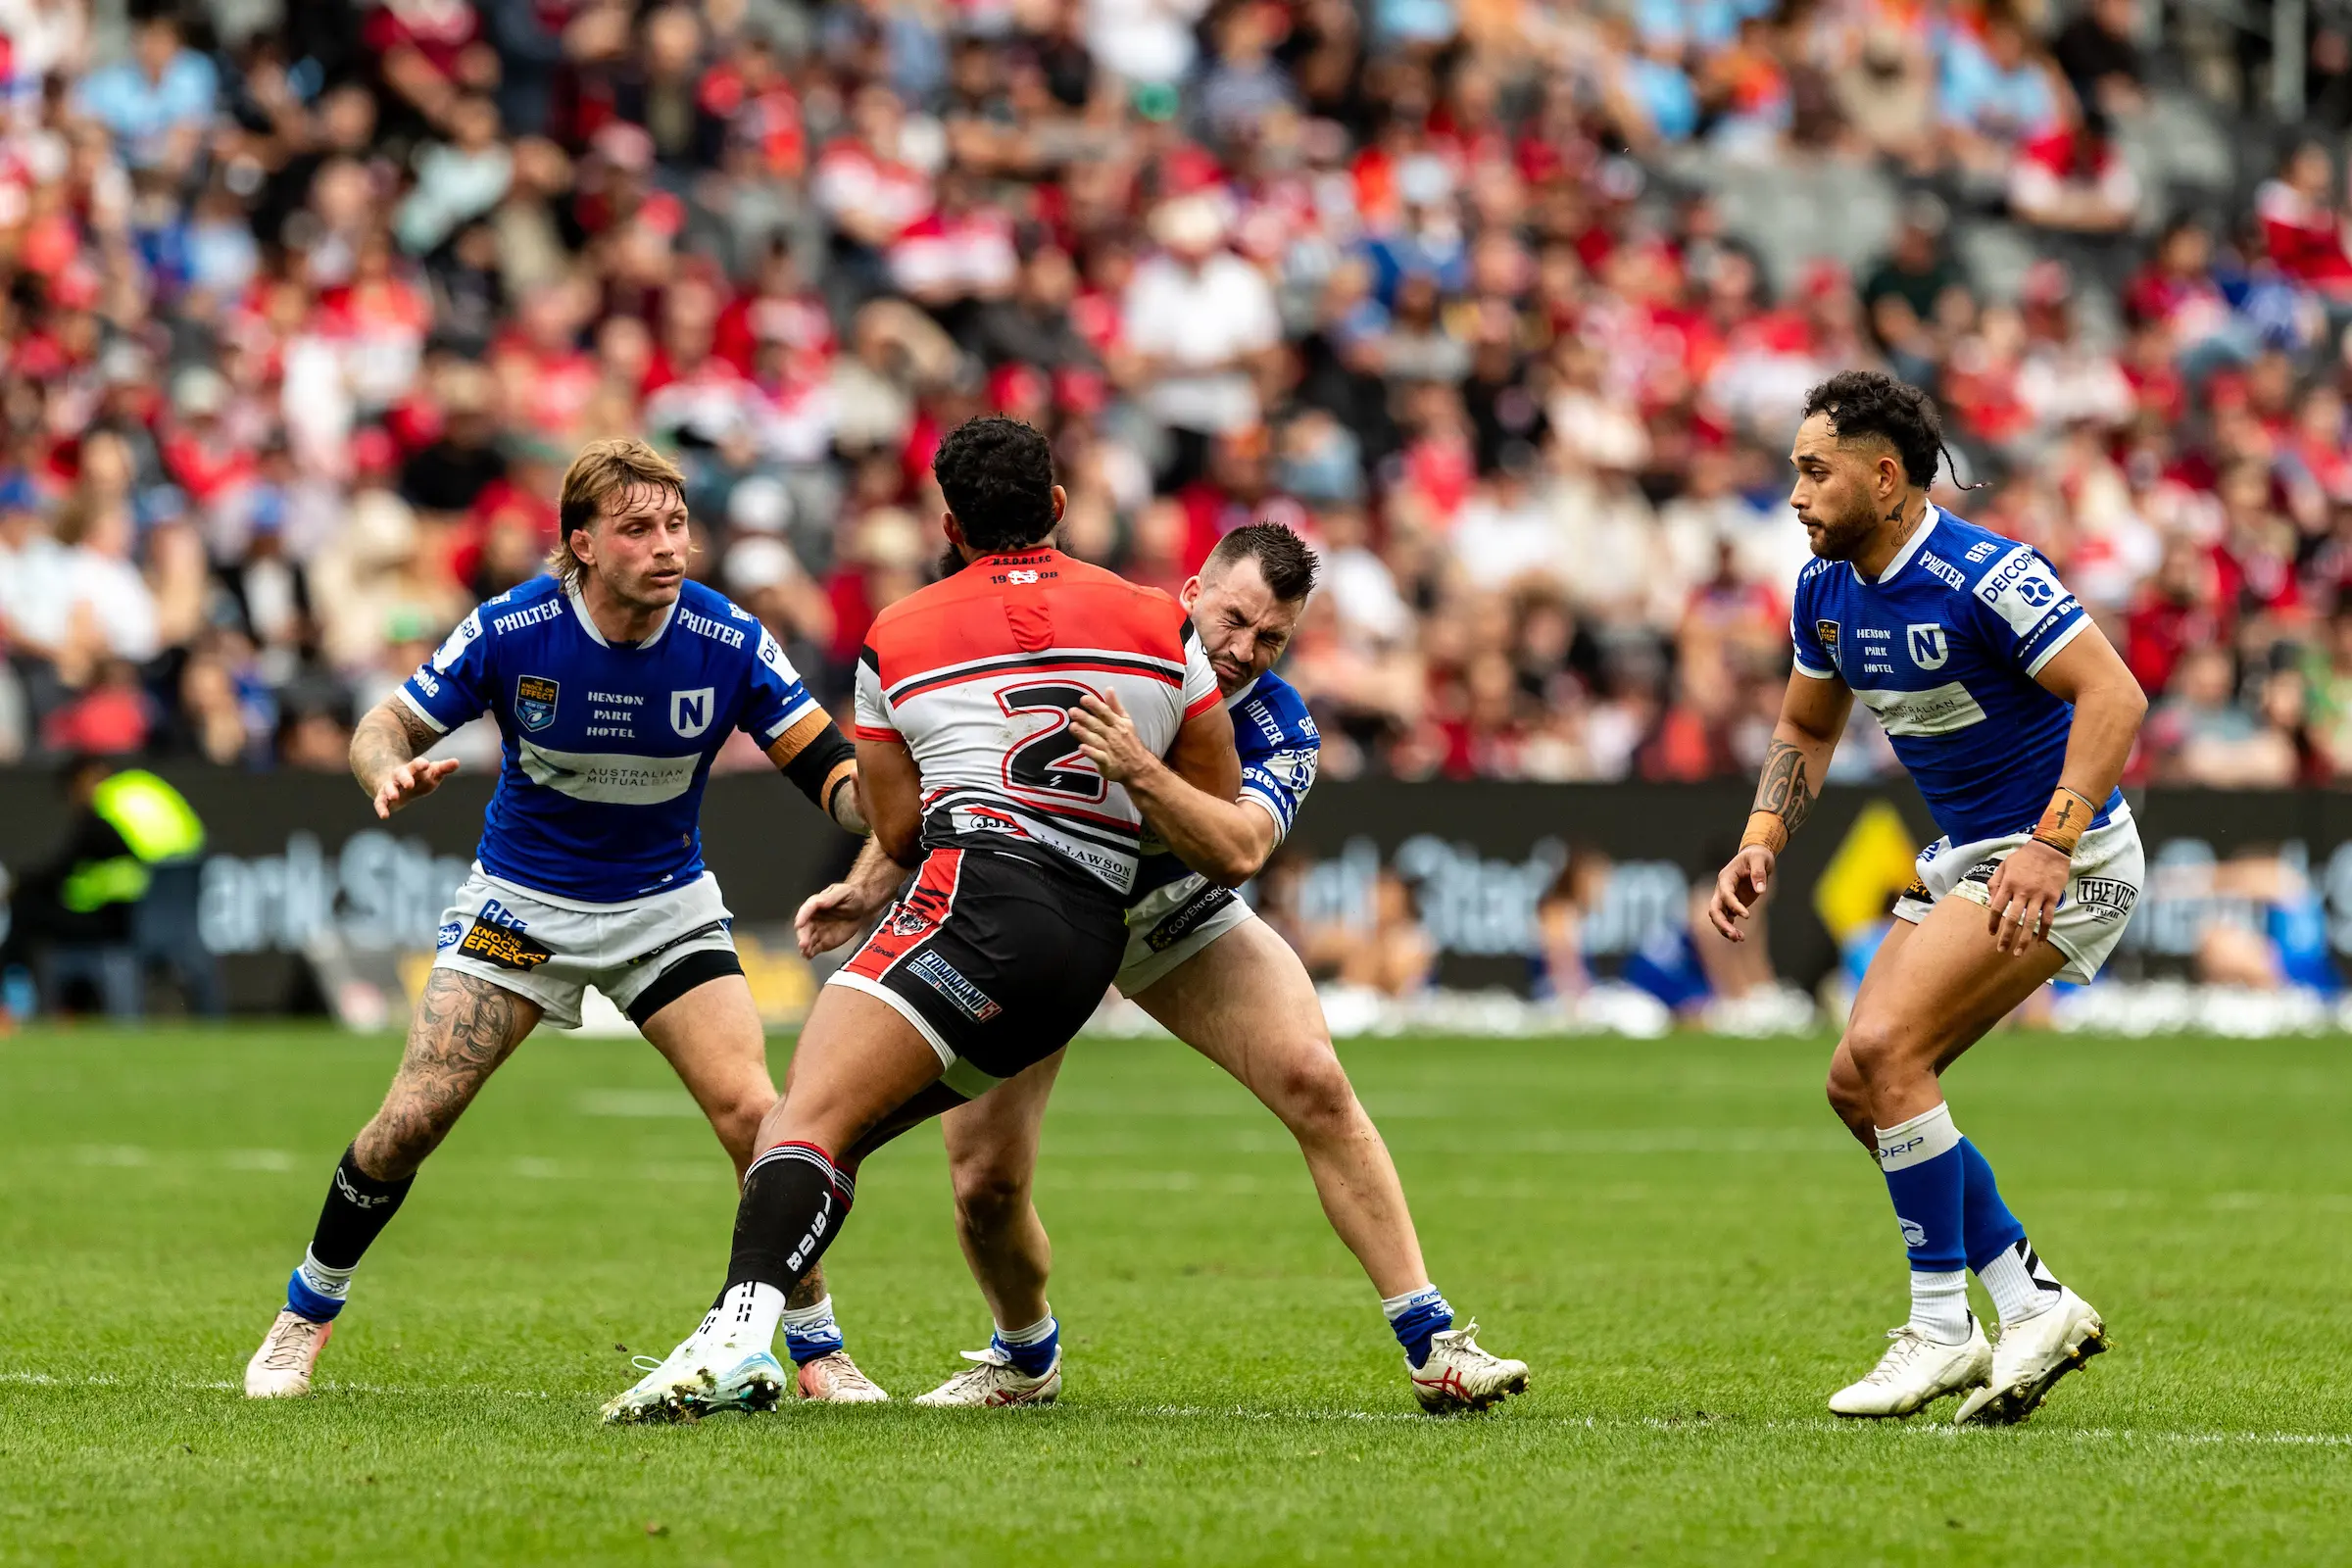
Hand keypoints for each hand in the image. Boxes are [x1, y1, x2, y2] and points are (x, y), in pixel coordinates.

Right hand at [372, 758, 458, 818]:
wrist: (399, 784)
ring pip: (388, 787)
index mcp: (414, 768)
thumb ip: (444, 768)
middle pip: (401, 774)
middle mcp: (400, 775)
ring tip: (394, 797)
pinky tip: (384, 816)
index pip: (417, 763)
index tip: (426, 765)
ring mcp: (390, 786)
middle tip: (409, 785)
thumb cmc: (421, 778)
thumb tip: (456, 762)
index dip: (421, 764)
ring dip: (391, 791)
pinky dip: (381, 808)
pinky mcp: (384, 798)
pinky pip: (380, 802)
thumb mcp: (433, 773)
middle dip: (405, 778)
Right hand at [795, 880, 884, 957]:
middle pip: (804, 928)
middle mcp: (813, 919)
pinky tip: (808, 956)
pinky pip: (814, 948)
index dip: (802, 917)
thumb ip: (830, 897)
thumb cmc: (851, 896)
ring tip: (805, 952)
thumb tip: (819, 902)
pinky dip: (810, 953)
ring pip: (808, 940)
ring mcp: (817, 931)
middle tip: (803, 944)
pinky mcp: (823, 942)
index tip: (799, 925)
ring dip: (805, 946)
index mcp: (816, 904)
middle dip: (803, 936)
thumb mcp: (843, 892)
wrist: (861, 908)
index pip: (806, 910)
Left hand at [1069, 690, 1154, 784]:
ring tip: (1072, 726)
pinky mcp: (1107, 763)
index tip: (1084, 699)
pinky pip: (1098, 757)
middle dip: (1085, 718)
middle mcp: (1113, 735)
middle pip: (1098, 725)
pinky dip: (1091, 752)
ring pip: (1095, 740)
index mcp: (1118, 724)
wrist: (1139, 766)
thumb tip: (1109, 689)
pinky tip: (1081, 748)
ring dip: (1084, 733)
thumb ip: (1115, 706)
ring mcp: (1110, 750)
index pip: (1105, 713)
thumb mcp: (1126, 721)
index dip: (1095, 706)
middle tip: (1072, 711)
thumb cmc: (1129, 741)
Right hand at [1706, 845, 1775, 941]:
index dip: (1734, 905)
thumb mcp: (1760, 859)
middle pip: (1714, 909)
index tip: (1747, 916)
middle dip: (1722, 923)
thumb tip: (1760, 891)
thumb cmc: (1757, 856)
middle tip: (1735, 936)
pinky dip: (1731, 928)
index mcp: (1726, 877)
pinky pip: (1727, 918)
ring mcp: (1726, 897)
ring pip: (1718, 916)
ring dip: (1725, 929)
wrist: (1756, 857)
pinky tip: (1740, 937)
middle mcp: (1722, 889)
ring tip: (1740, 939)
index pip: (1725, 894)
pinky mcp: (1733, 904)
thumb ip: (1759, 873)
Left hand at [1984, 839, 2068, 955]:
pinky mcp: (2052, 897)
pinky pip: (2048, 918)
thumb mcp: (2004, 865)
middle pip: (2012, 919)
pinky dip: (2044, 932)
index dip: (1993, 922)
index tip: (1991, 933)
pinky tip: (2040, 943)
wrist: (2049, 848)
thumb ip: (1995, 883)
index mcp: (2008, 885)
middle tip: (2001, 950)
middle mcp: (2022, 892)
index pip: (1997, 908)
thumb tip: (1989, 900)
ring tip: (2019, 953)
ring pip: (2030, 922)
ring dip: (2024, 939)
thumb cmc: (2024, 856)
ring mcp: (2038, 896)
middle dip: (2006, 937)